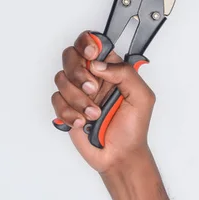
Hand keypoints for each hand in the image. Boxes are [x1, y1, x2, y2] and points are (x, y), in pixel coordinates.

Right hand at [51, 31, 155, 172]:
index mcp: (111, 70)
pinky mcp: (66, 108)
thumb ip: (124, 73)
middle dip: (78, 73)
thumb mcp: (142, 97)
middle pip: (70, 56)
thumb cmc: (133, 128)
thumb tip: (98, 64)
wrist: (119, 156)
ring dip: (78, 99)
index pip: (92, 44)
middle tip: (93, 89)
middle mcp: (92, 77)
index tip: (91, 54)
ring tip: (94, 113)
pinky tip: (82, 121)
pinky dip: (69, 112)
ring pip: (61, 79)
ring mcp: (77, 92)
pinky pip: (56, 100)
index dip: (87, 43)